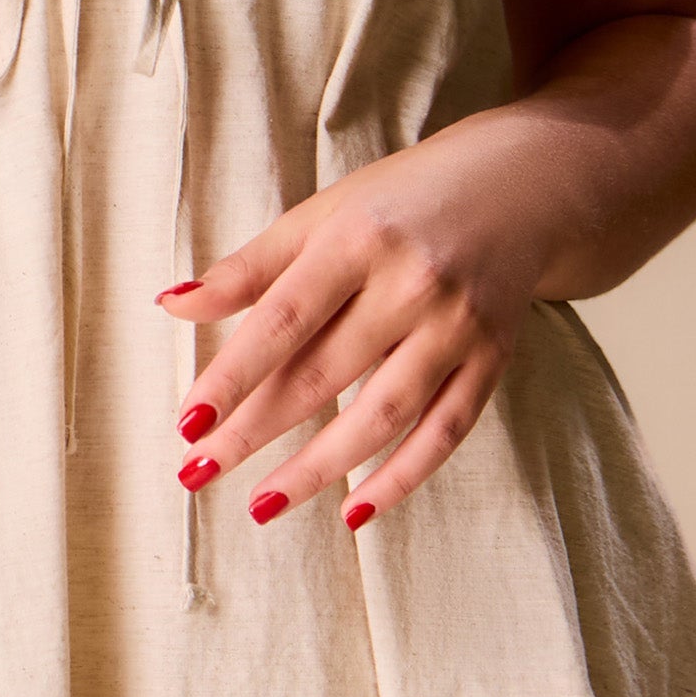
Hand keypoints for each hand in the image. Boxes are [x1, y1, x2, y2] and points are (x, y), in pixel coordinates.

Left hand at [160, 112, 561, 528]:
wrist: (524, 184)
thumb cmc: (401, 201)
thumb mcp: (323, 214)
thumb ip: (250, 267)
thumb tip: (171, 303)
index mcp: (358, 238)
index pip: (283, 318)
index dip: (233, 375)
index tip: (188, 424)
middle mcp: (411, 283)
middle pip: (324, 372)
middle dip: (255, 430)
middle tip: (199, 473)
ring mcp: (457, 325)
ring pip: (383, 414)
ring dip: (319, 468)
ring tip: (263, 506)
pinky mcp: (493, 359)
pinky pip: (445, 432)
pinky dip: (401, 478)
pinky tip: (354, 512)